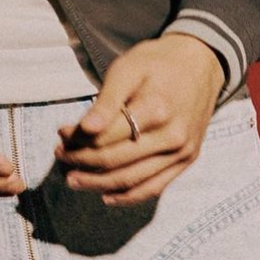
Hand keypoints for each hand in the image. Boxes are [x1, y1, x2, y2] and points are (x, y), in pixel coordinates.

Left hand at [54, 33, 225, 204]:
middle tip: (59, 155)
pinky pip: (155, 188)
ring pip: (132, 179)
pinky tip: (105, 196)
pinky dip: (128, 196)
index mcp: (156, 109)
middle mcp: (172, 135)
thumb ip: (106, 101)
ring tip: (73, 179)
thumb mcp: (128, 69)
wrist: (200, 63)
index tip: (60, 134)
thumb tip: (85, 129)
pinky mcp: (187, 160)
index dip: (77, 139)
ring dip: (98, 183)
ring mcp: (182, 151)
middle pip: (115, 160)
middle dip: (81, 161)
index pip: (105, 137)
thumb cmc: (157, 63)